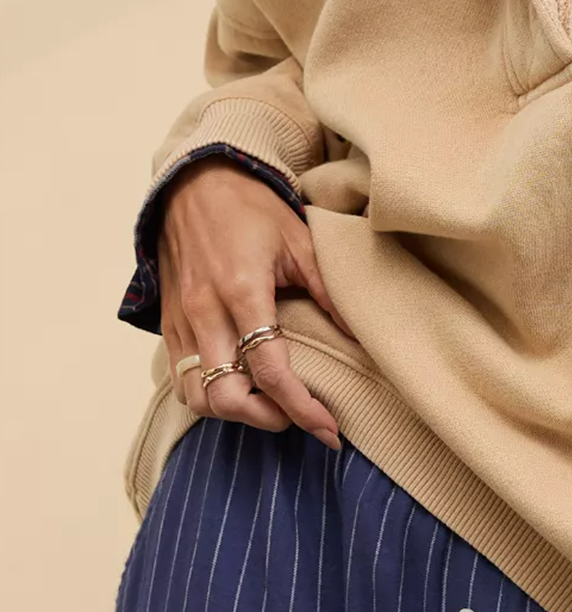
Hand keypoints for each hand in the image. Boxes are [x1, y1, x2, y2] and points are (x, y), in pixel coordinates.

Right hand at [158, 154, 344, 448]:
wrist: (195, 181)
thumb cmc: (251, 208)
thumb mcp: (301, 241)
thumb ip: (329, 292)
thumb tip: (362, 337)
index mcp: (242, 290)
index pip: (269, 370)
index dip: (302, 407)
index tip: (329, 429)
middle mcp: (205, 311)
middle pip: (225, 395)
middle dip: (265, 419)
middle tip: (299, 416)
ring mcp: (180, 320)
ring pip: (196, 395)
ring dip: (234, 412)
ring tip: (270, 405)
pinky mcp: (167, 323)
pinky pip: (181, 378)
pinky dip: (209, 394)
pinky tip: (239, 387)